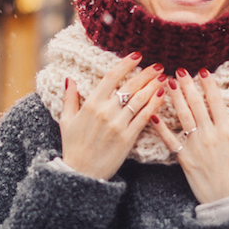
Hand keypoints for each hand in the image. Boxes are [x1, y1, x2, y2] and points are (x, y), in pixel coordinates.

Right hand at [60, 53, 165, 180]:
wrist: (80, 173)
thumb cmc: (73, 147)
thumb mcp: (66, 121)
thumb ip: (70, 98)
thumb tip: (70, 79)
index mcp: (91, 104)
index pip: (111, 77)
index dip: (126, 64)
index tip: (137, 55)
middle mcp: (105, 112)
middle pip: (130, 86)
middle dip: (146, 73)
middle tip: (158, 65)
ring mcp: (118, 125)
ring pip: (139, 100)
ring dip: (153, 86)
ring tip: (162, 77)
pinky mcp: (127, 138)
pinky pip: (144, 118)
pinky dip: (154, 105)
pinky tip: (161, 96)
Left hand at [150, 68, 228, 203]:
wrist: (228, 203)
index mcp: (228, 132)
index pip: (216, 102)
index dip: (209, 85)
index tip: (202, 71)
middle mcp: (210, 135)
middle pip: (197, 105)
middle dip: (188, 86)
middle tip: (180, 71)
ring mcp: (196, 146)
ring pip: (183, 117)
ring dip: (175, 98)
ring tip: (167, 83)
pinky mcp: (184, 158)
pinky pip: (170, 140)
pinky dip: (161, 128)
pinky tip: (153, 115)